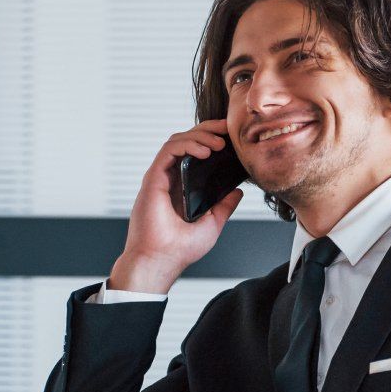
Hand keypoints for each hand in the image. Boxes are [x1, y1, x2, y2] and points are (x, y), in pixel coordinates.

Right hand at [109, 117, 244, 293]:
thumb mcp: (212, 224)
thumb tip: (237, 191)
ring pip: (178, 141)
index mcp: (181, 187)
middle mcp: (170, 178)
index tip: (231, 137)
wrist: (160, 261)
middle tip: (228, 129)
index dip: (211, 139)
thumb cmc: (178, 249)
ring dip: (200, 136)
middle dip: (208, 130)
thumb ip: (223, 206)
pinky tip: (205, 151)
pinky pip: (169, 151)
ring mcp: (160, 177)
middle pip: (187, 141)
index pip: (195, 153)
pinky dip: (187, 145)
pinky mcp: (153, 178)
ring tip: (219, 143)